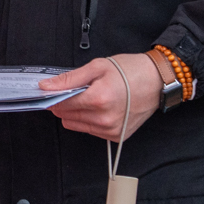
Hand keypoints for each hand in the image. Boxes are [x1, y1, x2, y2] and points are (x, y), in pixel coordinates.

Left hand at [41, 52, 161, 140]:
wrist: (158, 80)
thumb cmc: (130, 70)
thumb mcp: (97, 67)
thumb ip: (69, 79)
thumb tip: (46, 87)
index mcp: (98, 99)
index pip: (61, 104)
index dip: (54, 96)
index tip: (52, 90)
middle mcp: (104, 119)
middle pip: (66, 117)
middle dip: (65, 104)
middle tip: (77, 90)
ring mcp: (111, 130)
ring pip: (76, 126)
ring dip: (77, 113)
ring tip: (92, 98)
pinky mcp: (116, 137)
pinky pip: (91, 130)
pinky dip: (90, 120)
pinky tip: (101, 108)